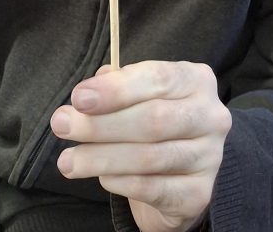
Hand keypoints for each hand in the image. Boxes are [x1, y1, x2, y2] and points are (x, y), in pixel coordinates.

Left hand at [50, 59, 230, 231]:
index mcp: (196, 80)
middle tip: (62, 126)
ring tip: (68, 161)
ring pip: (149, 156)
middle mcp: (211, 116)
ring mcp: (210, 157)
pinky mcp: (199, 194)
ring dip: (101, 158)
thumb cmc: (155, 121)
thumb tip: (87, 94)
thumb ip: (116, 87)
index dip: (115, 89)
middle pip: (153, 119)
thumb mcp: (139, 94)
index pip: (157, 78)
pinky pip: (152, 188)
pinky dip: (120, 182)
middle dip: (100, 124)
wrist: (182, 173)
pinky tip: (100, 177)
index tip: (78, 98)